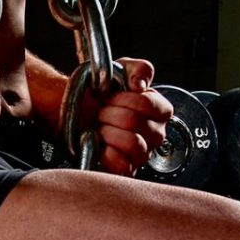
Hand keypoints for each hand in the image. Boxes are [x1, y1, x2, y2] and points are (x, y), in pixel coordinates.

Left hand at [84, 57, 171, 176]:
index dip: (125, 99)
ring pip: (131, 143)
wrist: (80, 111)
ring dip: (107, 132)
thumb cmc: (103, 94)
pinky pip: (123, 165)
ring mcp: (143, 153)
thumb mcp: (121, 71)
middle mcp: (155, 134)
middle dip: (109, 113)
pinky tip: (100, 144)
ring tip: (100, 128)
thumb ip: (138, 69)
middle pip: (135, 122)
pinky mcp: (127, 169)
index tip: (111, 97)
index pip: (150, 104)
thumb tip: (140, 84)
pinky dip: (106, 153)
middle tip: (101, 112)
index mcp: (159, 110)